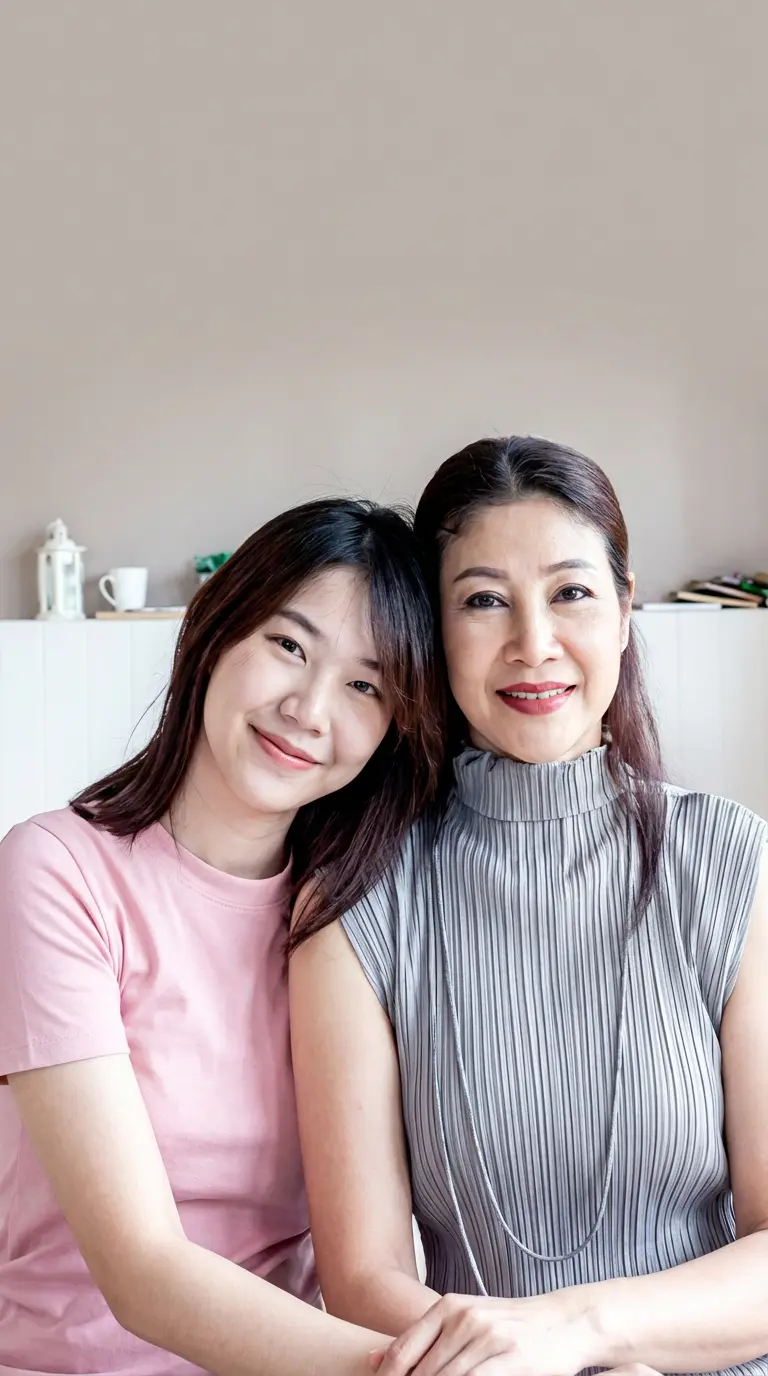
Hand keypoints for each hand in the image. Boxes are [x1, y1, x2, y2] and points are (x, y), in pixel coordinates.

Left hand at [368, 1291, 601, 1375]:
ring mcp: (487, 1337)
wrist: (565, 1321)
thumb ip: (423, 1338)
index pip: (403, 1351)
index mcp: (448, 1306)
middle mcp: (464, 1318)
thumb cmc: (511, 1326)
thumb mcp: (465, 1320)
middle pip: (421, 1372)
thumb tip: (370, 1359)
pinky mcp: (509, 1358)